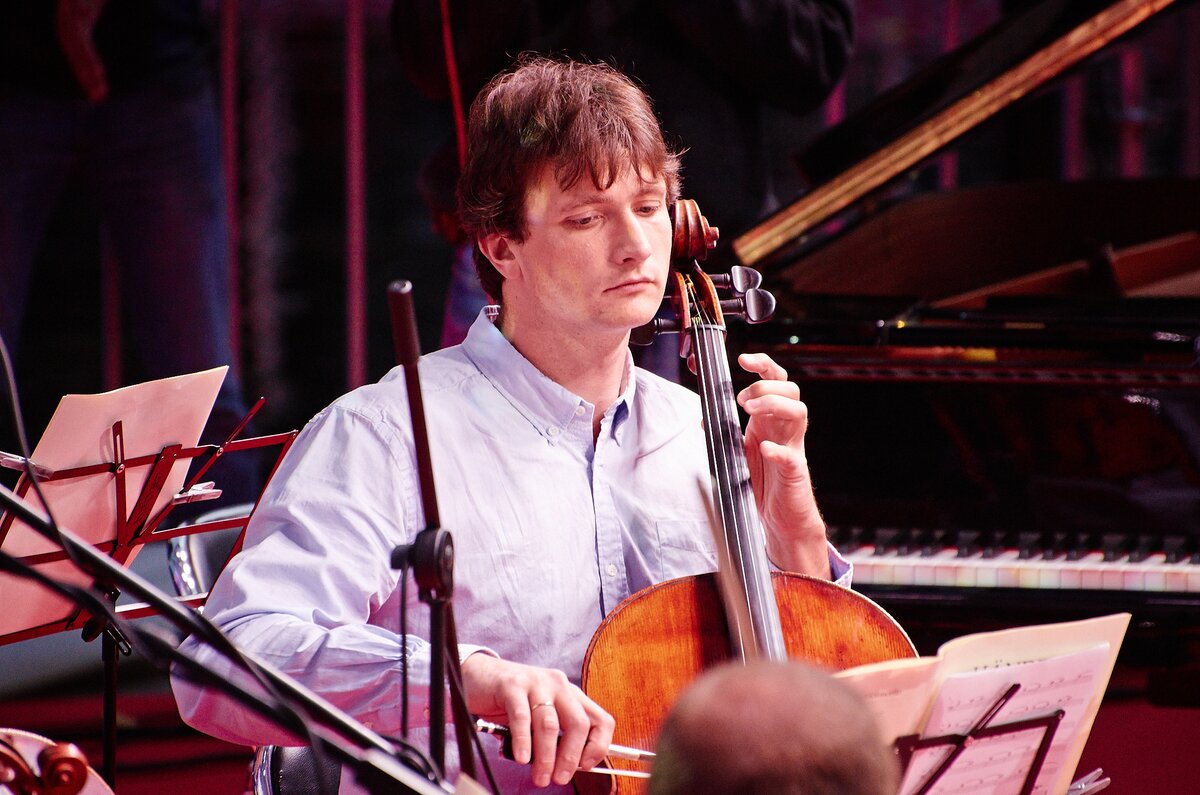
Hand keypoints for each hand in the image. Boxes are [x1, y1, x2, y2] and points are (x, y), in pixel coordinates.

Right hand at [460, 653, 614, 786]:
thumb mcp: (539, 716)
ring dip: (546, 757)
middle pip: (578, 723)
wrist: (478, 676)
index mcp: (570, 694)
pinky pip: (521, 717)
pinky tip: (522, 757)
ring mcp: (536, 682)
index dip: (598, 746)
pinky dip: (523, 741)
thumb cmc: (510, 702)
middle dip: (570, 757)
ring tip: (540, 776)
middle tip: (559, 778)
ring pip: (549, 725)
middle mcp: (558, 685)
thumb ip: (554, 735)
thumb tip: (565, 767)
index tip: (586, 767)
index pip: (601, 720)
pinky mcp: (512, 685)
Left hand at [735, 352, 830, 578]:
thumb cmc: (762, 484)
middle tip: (742, 400)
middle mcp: (784, 429)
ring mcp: (792, 448)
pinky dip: (778, 450)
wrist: (781, 519)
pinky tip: (764, 449)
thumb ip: (724, 435)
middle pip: (790, 389)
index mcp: (771, 420)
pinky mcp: (795, 472)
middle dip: (765, 385)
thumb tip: (702, 419)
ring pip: (799, 412)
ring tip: (750, 411)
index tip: (743, 359)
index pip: (775, 381)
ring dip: (774, 404)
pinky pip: (791, 456)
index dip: (763, 365)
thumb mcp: (738, 453)